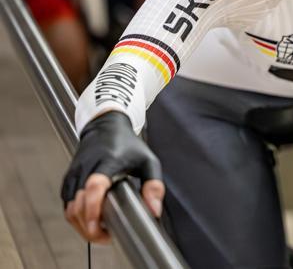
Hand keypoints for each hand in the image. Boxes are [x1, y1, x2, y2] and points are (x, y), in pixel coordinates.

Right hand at [61, 111, 163, 242]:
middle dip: (89, 227)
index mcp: (107, 162)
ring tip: (101, 232)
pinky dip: (76, 217)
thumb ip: (154, 185)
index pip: (94, 187)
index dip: (94, 208)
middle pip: (78, 204)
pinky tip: (91, 221)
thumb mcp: (148, 161)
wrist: (105, 126)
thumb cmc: (128, 144)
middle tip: (106, 236)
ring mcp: (75, 174)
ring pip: (70, 208)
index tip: (99, 226)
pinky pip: (67, 204)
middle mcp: (87, 168)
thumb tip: (154, 210)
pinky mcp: (68, 180)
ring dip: (82, 225)